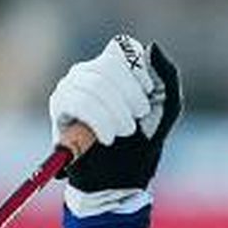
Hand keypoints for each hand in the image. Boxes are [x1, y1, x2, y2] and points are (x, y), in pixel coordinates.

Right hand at [48, 36, 182, 214]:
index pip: (123, 48)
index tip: (146, 103)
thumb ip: (167, 76)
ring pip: (94, 83)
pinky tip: (108, 138)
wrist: (117, 182)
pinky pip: (78, 101)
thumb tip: (153, 45)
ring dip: (115, 112)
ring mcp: (70, 86)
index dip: (138, 74)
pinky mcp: (59, 107)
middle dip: (129, 97)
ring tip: (123, 133)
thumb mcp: (167, 109)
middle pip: (109, 65)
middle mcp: (88, 72)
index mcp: (112, 67)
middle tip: (134, 124)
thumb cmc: (141, 146)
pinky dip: (99, 120)